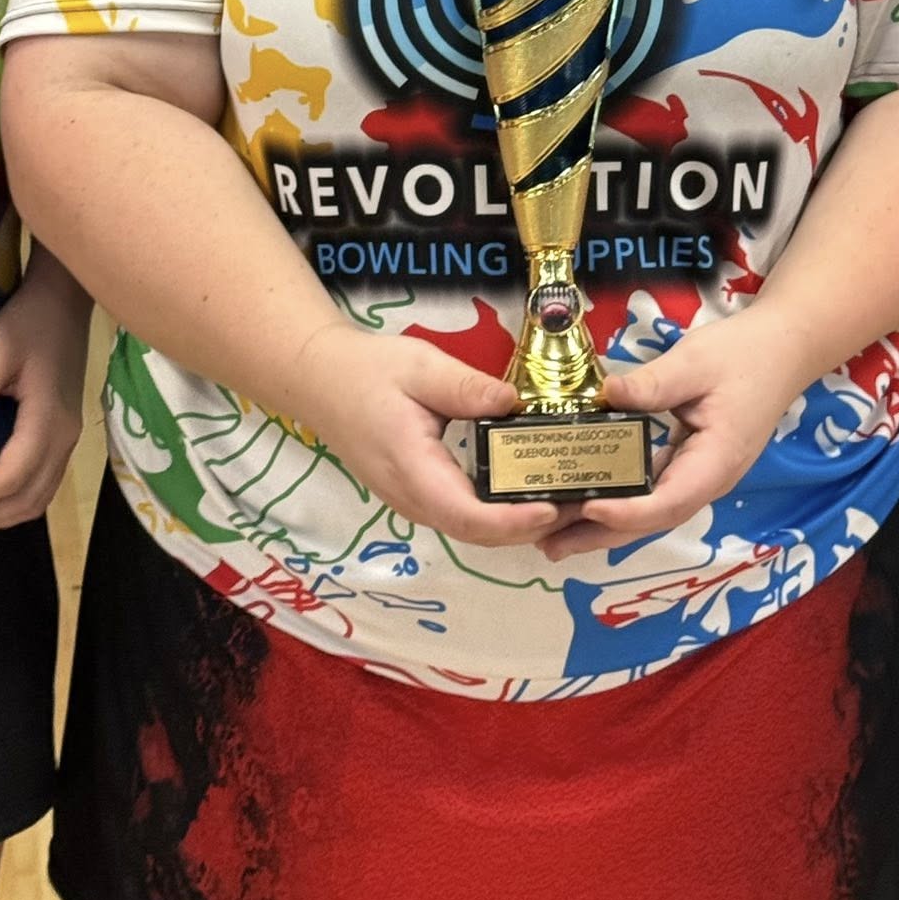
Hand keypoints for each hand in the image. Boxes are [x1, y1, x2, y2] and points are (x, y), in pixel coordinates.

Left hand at [0, 270, 89, 529]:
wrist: (65, 300)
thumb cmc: (27, 322)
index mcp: (49, 419)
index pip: (11, 478)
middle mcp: (65, 437)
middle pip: (27, 500)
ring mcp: (69, 438)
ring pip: (37, 500)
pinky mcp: (65, 434)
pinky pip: (42, 487)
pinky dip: (13, 502)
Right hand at [303, 325, 571, 548]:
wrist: (320, 380)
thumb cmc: (368, 372)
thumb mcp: (421, 367)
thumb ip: (467, 388)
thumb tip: (515, 404)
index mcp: (413, 469)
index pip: (468, 515)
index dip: (513, 521)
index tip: (552, 507)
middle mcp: (412, 498)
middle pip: (476, 533)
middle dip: (528, 528)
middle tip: (578, 504)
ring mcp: (412, 501)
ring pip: (470, 530)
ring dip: (516, 525)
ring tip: (563, 501)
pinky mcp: (417, 494)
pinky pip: (462, 515)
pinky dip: (498, 514)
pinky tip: (527, 492)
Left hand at [540, 310, 808, 561]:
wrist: (784, 349)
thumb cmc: (744, 355)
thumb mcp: (695, 362)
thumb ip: (653, 383)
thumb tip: (606, 394)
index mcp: (715, 461)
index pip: (669, 501)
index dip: (628, 511)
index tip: (589, 507)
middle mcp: (707, 479)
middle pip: (652, 519)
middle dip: (602, 534)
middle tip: (550, 545)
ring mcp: (699, 474)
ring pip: (650, 509)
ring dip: (605, 524)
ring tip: (556, 535)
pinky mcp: (689, 462)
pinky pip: (652, 489)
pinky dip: (620, 498)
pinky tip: (587, 499)